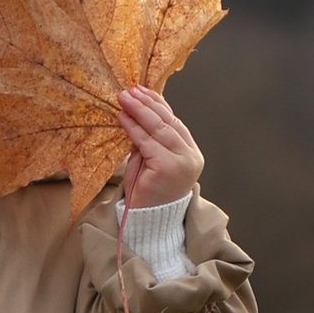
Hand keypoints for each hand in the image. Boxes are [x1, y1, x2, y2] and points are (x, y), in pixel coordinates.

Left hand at [117, 85, 201, 210]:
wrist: (148, 221)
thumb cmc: (148, 191)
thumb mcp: (151, 160)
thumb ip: (150, 140)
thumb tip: (136, 112)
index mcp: (191, 153)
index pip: (174, 122)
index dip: (158, 104)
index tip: (142, 91)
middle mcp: (191, 157)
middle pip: (168, 122)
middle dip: (146, 104)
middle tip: (129, 91)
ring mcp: (181, 162)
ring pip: (158, 129)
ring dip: (139, 111)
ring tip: (124, 98)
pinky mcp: (167, 167)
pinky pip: (147, 142)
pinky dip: (133, 128)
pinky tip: (122, 118)